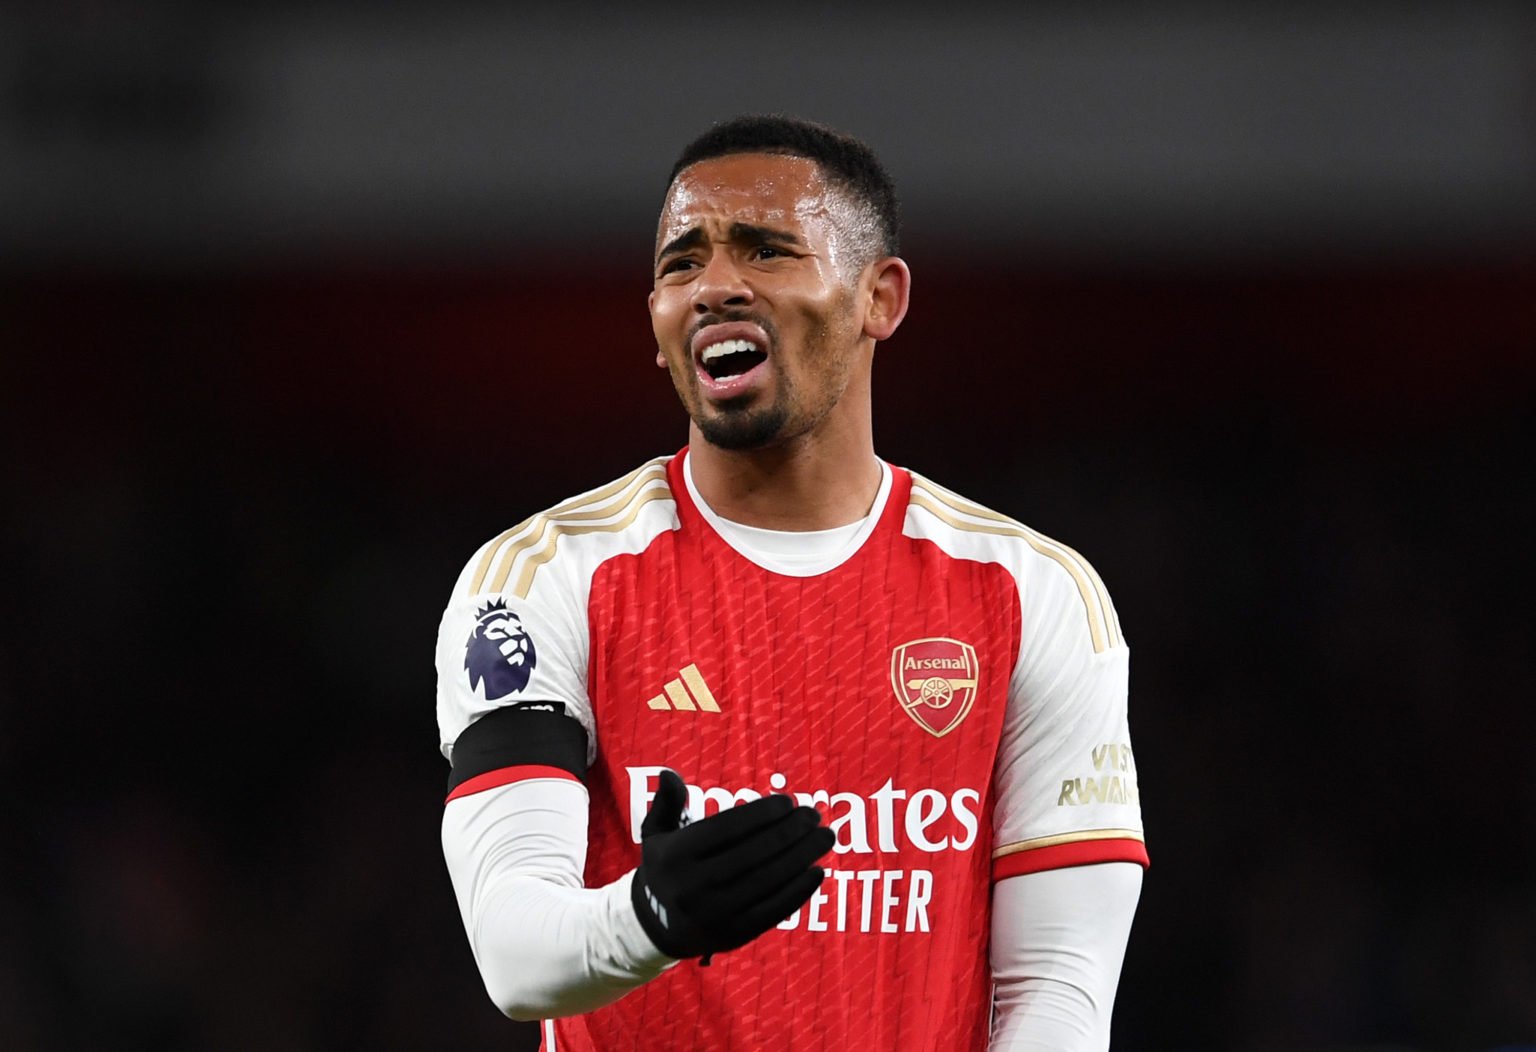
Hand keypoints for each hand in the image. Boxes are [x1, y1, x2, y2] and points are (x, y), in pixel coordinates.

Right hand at [630, 769, 833, 959]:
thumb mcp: (656, 835)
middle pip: (752, 854)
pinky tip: (817, 871)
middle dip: (789, 831)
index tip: (787, 801)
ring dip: (802, 856)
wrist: (656, 928)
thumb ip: (666, 803)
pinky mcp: (734, 935)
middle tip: (814, 814)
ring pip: (767, 881)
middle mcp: (693, 887)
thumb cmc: (666, 869)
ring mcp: (715, 914)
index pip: (725, 829)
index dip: (760, 814)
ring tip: (825, 836)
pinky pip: (772, 911)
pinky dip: (798, 892)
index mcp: (674, 856)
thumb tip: (668, 774)